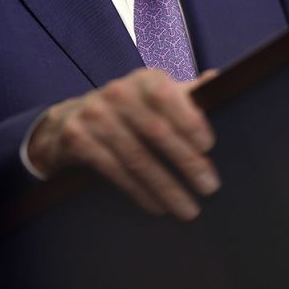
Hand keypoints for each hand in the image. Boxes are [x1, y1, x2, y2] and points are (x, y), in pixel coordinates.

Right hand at [25, 67, 219, 219]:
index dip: (189, 120)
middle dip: (186, 162)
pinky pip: (115, 171)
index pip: (167, 96)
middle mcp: (118, 92)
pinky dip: (139, 192)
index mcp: (144, 80)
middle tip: (209, 187)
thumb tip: (218, 79)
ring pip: (137, 157)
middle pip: (156, 131)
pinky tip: (157, 207)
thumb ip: (185, 94)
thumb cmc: (128, 111)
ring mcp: (95, 115)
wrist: (69, 121)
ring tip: (188, 209)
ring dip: (166, 187)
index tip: (209, 147)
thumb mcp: (154, 97)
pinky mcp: (77, 139)